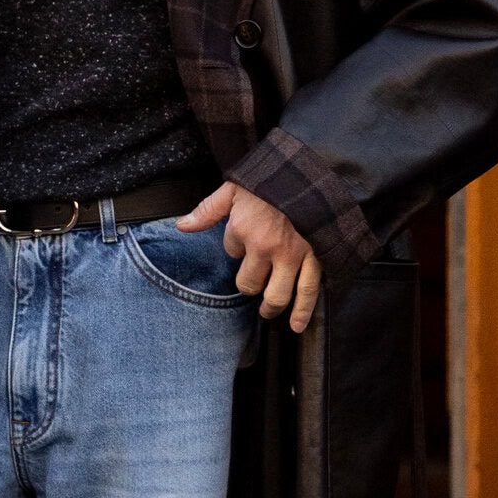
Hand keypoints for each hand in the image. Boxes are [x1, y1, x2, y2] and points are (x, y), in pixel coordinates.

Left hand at [177, 183, 322, 329]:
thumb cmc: (272, 179)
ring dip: (271, 307)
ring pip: (277, 295)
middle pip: (249, 283)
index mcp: (243, 228)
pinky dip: (303, 312)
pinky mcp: (315, 258)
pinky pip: (308, 291)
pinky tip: (296, 325)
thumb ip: (208, 209)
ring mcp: (292, 256)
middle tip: (251, 284)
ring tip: (267, 312)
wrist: (313, 172)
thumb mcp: (234, 187)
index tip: (247, 235)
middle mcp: (265, 247)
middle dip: (249, 284)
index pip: (231, 250)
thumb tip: (182, 226)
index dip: (237, 245)